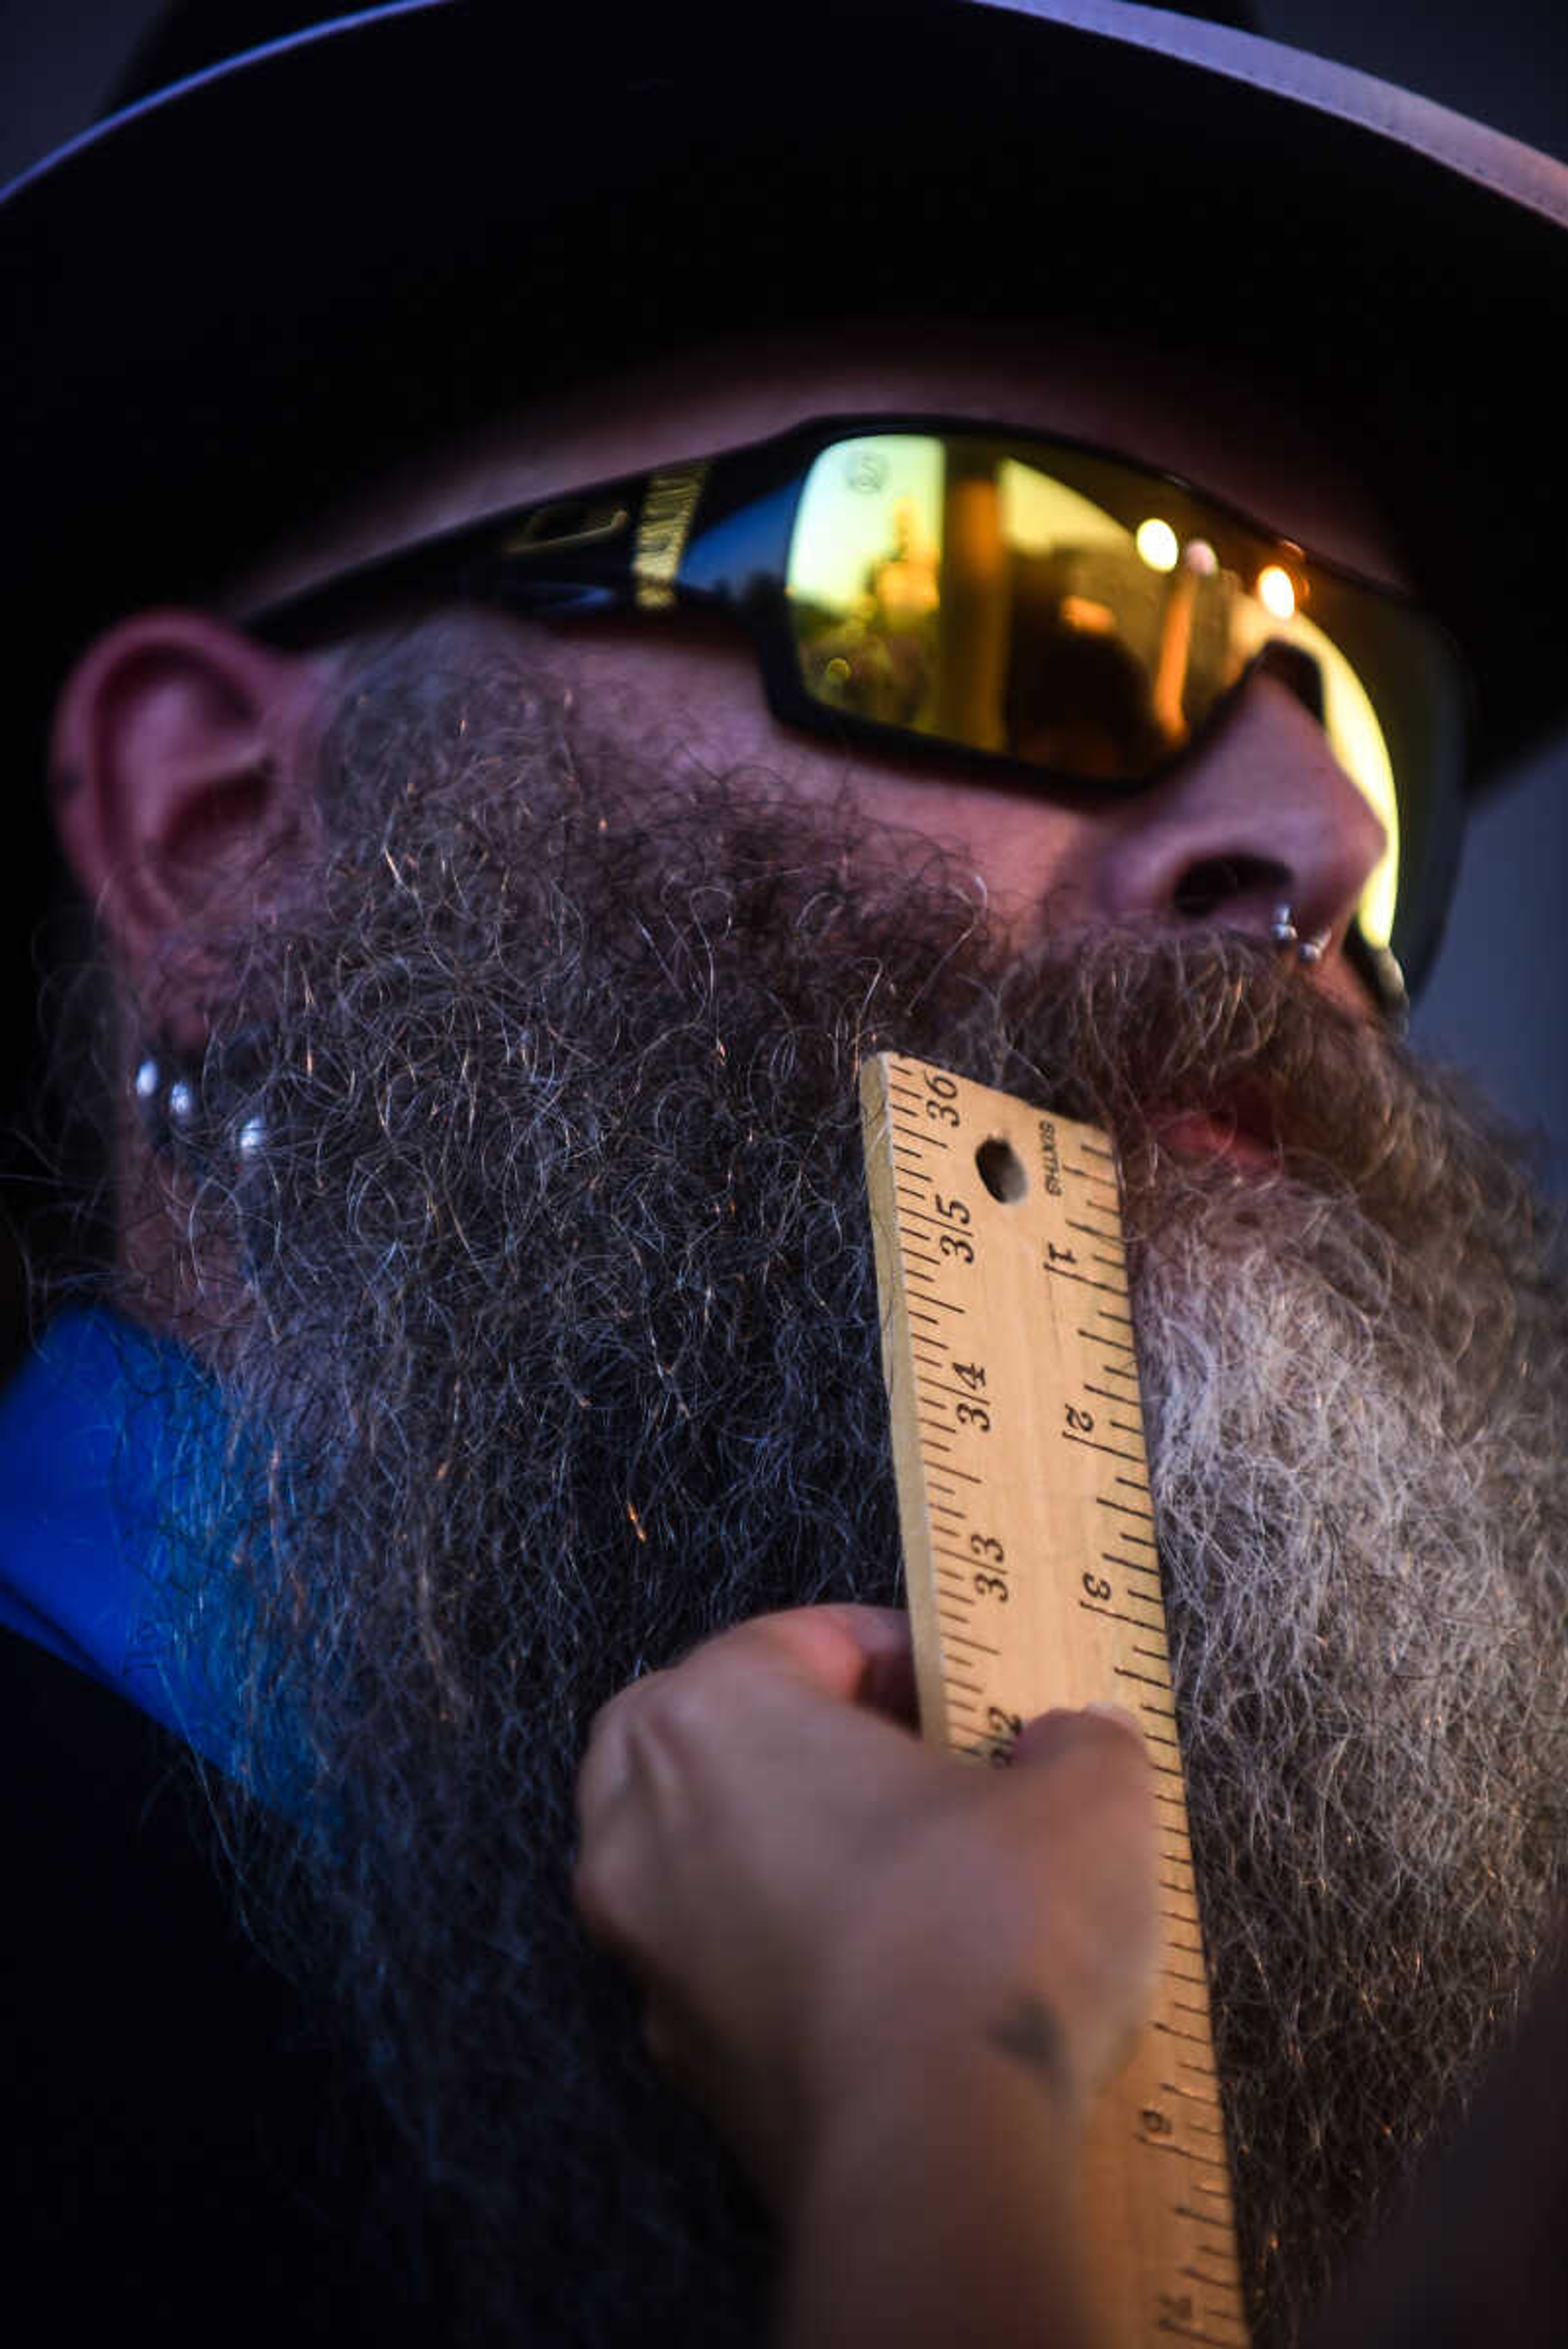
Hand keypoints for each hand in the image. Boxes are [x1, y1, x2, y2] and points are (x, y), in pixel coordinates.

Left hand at [573, 1604, 1156, 2212]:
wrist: (935, 2158)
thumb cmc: (983, 1940)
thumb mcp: (1086, 1794)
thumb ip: (1077, 1739)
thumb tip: (1071, 1741)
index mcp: (711, 1716)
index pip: (801, 1639)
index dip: (903, 1656)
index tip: (974, 1694)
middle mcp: (640, 1822)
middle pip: (724, 1738)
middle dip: (820, 1742)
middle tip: (930, 1772)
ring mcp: (645, 1949)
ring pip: (712, 1857)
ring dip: (800, 1849)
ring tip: (925, 1877)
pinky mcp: (681, 2055)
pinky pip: (731, 1964)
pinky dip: (796, 1952)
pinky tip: (898, 1975)